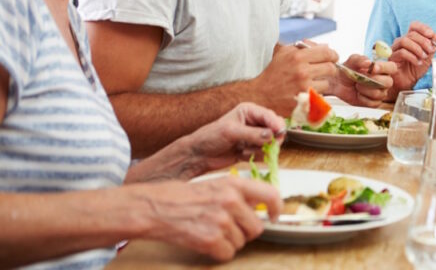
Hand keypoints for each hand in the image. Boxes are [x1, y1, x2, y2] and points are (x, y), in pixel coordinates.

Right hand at [136, 176, 281, 261]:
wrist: (154, 208)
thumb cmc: (183, 196)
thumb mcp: (215, 184)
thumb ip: (239, 194)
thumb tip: (262, 207)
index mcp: (234, 184)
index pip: (271, 194)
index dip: (276, 209)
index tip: (274, 217)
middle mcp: (231, 201)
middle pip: (257, 228)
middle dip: (245, 232)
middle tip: (228, 228)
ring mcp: (221, 221)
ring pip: (241, 243)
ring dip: (229, 242)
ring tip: (210, 231)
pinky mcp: (211, 239)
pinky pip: (227, 254)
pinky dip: (218, 252)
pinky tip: (205, 241)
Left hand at [182, 103, 285, 176]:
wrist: (199, 155)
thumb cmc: (211, 137)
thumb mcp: (231, 132)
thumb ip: (253, 134)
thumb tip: (272, 136)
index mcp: (249, 111)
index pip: (269, 116)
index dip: (276, 124)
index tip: (279, 133)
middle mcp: (254, 123)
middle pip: (275, 130)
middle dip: (270, 140)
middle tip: (264, 146)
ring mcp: (254, 137)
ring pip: (270, 144)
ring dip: (259, 150)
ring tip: (243, 150)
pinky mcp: (252, 149)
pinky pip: (263, 154)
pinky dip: (254, 156)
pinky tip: (241, 155)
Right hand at [253, 42, 340, 113]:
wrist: (260, 94)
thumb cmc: (273, 73)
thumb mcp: (284, 53)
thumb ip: (304, 47)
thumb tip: (326, 46)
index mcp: (297, 57)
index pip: (327, 52)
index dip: (332, 55)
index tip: (332, 58)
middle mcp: (302, 71)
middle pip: (331, 68)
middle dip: (329, 69)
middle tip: (323, 71)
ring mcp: (304, 88)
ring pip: (327, 83)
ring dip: (322, 83)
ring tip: (312, 83)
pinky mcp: (304, 101)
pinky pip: (321, 96)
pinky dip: (316, 94)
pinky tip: (308, 92)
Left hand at [333, 54, 396, 106]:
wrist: (338, 83)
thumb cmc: (348, 71)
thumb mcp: (351, 61)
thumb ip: (359, 59)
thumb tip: (368, 63)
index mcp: (382, 69)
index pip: (391, 67)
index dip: (384, 68)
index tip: (372, 68)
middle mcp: (384, 81)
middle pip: (388, 82)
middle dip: (374, 80)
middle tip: (361, 78)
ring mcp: (380, 93)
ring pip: (379, 93)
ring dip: (365, 89)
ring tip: (357, 85)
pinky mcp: (374, 103)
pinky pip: (373, 103)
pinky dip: (363, 99)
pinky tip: (358, 94)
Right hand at [387, 22, 435, 95]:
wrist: (407, 82)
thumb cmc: (415, 69)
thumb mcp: (427, 56)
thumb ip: (431, 45)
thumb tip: (435, 35)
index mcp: (411, 39)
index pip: (414, 26)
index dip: (423, 28)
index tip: (432, 35)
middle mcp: (402, 41)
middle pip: (411, 34)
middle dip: (424, 41)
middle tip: (430, 51)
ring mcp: (395, 49)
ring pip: (405, 41)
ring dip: (417, 48)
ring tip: (424, 57)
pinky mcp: (392, 58)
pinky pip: (401, 52)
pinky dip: (412, 57)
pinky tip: (418, 63)